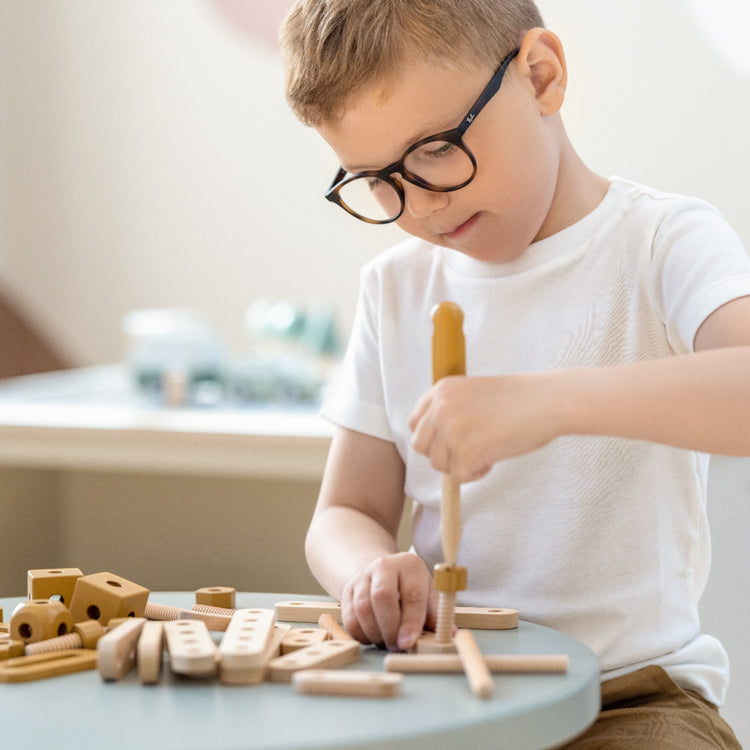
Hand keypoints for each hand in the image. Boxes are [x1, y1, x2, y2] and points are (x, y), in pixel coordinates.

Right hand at [340, 552, 435, 650]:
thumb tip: (450, 635)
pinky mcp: (346, 591)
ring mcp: (362, 577)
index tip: (409, 642)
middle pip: (382, 596)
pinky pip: (349, 618)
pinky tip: (373, 636)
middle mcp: (383, 566)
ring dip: (375, 633)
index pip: (411, 594)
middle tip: (397, 646)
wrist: (380, 571)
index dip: (411, 621)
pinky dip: (361, 634)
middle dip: (390, 628)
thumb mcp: (427, 592)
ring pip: (363, 608)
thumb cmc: (409, 586)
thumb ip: (436, 613)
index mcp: (409, 565)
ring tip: (386, 642)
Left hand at [408, 374, 562, 481]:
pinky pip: (458, 476)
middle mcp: (441, 408)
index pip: (415, 422)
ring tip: (486, 452)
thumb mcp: (473, 393)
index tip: (450, 441)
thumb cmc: (518, 399)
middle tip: (469, 450)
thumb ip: (450, 410)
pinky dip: (475, 473)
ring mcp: (451, 430)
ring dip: (460, 464)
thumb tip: (435, 440)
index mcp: (441, 390)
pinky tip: (493, 460)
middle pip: (421, 446)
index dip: (431, 437)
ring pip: (438, 463)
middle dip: (443, 453)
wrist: (547, 401)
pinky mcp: (466, 452)